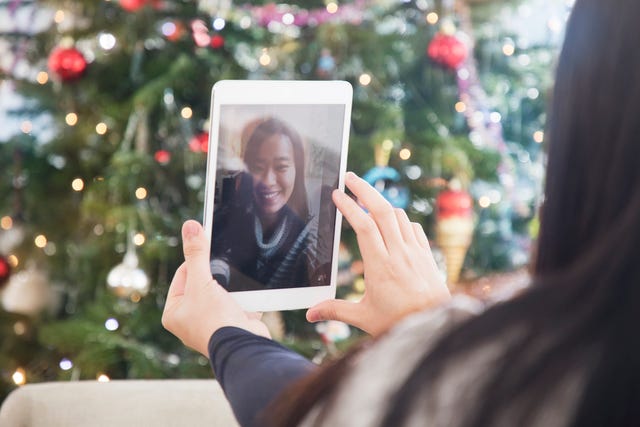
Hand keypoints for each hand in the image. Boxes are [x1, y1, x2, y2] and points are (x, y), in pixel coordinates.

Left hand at [162, 220, 269, 356]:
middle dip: (216, 277)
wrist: (243, 346)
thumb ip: (196, 254)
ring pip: (221, 292)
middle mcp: (189, 320)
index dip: (196, 261)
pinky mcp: (231, 325)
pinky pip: (237, 303)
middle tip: (224, 273)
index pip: (183, 274)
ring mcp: (211, 324)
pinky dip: (243, 300)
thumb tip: (189, 226)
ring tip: (234, 292)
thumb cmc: (215, 320)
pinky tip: (246, 300)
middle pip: (203, 282)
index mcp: (173, 313)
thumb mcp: (202, 282)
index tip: (208, 251)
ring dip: (231, 289)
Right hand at [306, 172, 449, 335]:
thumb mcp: (364, 318)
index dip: (349, 207)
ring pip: (399, 215)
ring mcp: (415, 251)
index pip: (364, 227)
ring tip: (366, 199)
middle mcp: (399, 253)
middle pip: (382, 211)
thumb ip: (335, 311)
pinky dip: (401, 219)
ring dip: (382, 204)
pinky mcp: (426, 254)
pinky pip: (413, 227)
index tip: (337, 194)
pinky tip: (393, 223)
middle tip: (350, 176)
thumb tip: (310, 314)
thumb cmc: (399, 322)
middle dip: (364, 189)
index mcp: (380, 266)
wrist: (436, 325)